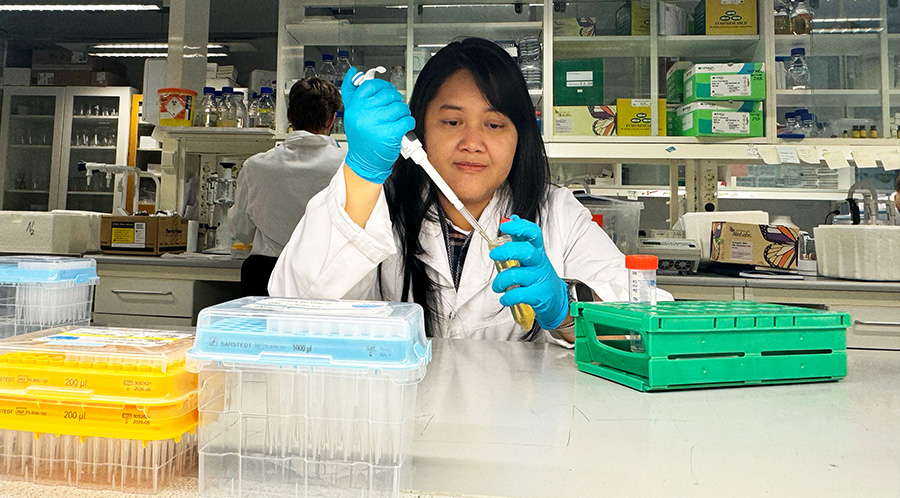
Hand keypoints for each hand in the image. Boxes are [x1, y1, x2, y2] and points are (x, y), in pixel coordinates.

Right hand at [341, 67, 415, 183]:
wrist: (365, 163)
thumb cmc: (361, 139)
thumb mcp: (352, 114)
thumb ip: (352, 92)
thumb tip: (353, 72)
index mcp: (355, 106)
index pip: (373, 85)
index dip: (384, 88)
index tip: (386, 96)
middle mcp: (364, 113)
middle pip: (390, 95)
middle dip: (395, 104)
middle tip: (391, 114)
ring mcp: (376, 123)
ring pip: (400, 107)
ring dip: (402, 115)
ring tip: (395, 123)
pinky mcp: (389, 133)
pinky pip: (407, 120)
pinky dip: (408, 125)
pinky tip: (401, 130)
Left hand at [489, 215, 568, 329]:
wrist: (555, 298)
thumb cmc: (539, 275)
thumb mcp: (533, 254)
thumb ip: (521, 237)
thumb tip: (512, 217)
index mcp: (538, 251)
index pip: (533, 234)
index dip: (520, 227)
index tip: (505, 225)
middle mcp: (539, 263)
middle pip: (526, 251)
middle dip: (506, 251)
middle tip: (493, 254)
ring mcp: (539, 279)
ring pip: (516, 275)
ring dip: (500, 281)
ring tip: (497, 286)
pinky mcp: (537, 295)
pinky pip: (518, 294)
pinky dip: (507, 297)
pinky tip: (505, 298)